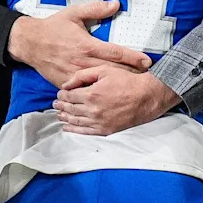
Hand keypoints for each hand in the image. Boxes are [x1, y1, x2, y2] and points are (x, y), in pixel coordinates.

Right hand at [9, 1, 152, 87]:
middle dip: (131, 74)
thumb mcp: (74, 13)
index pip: (115, 52)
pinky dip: (97, 93)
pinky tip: (109, 96)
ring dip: (117, 85)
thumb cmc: (54, 27)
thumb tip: (116, 3)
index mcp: (87, 45)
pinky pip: (84, 90)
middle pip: (112, 71)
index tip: (147, 61)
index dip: (133, 58)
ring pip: (100, 83)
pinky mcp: (66, 83)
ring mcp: (74, 75)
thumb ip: (96, 9)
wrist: (30, 42)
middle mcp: (82, 62)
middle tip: (148, 77)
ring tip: (135, 88)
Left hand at [53, 67, 180, 135]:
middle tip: (56, 104)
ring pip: (75, 121)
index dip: (62, 95)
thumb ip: (83, 76)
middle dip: (61, 106)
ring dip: (65, 118)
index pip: (69, 96)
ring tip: (59, 115)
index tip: (60, 94)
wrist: (146, 96)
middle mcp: (93, 110)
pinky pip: (85, 132)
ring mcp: (99, 122)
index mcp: (91, 94)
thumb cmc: (127, 81)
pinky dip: (74, 129)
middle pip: (70, 109)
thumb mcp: (104, 70)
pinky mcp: (105, 130)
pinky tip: (67, 127)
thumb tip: (66, 84)